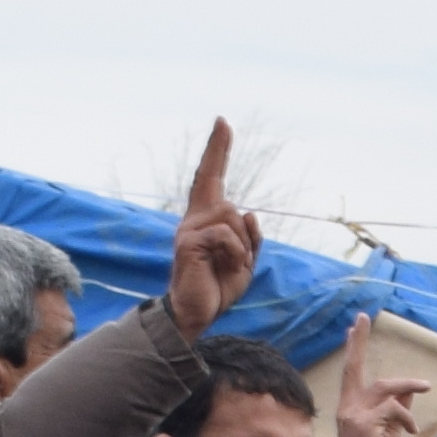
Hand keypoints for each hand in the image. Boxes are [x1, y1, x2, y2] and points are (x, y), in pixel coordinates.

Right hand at [160, 119, 260, 333]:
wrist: (196, 314)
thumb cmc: (218, 287)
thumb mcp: (244, 261)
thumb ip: (249, 238)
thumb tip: (249, 214)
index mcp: (206, 220)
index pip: (211, 178)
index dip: (218, 151)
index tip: (223, 122)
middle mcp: (193, 219)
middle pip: (227, 198)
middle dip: (236, 210)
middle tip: (233, 239)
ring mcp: (188, 229)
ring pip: (232, 216)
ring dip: (242, 246)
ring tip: (230, 266)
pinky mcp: (187, 242)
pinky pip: (226, 235)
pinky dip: (236, 253)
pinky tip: (227, 268)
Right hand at [331, 317, 425, 436]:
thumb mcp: (392, 433)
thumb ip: (398, 410)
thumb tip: (410, 389)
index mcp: (350, 409)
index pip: (351, 374)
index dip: (353, 350)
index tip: (353, 327)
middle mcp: (346, 408)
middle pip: (355, 368)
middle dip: (358, 341)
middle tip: (362, 317)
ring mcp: (351, 415)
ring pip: (383, 387)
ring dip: (407, 385)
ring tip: (425, 387)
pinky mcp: (361, 423)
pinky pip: (393, 407)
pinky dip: (406, 416)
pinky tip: (410, 431)